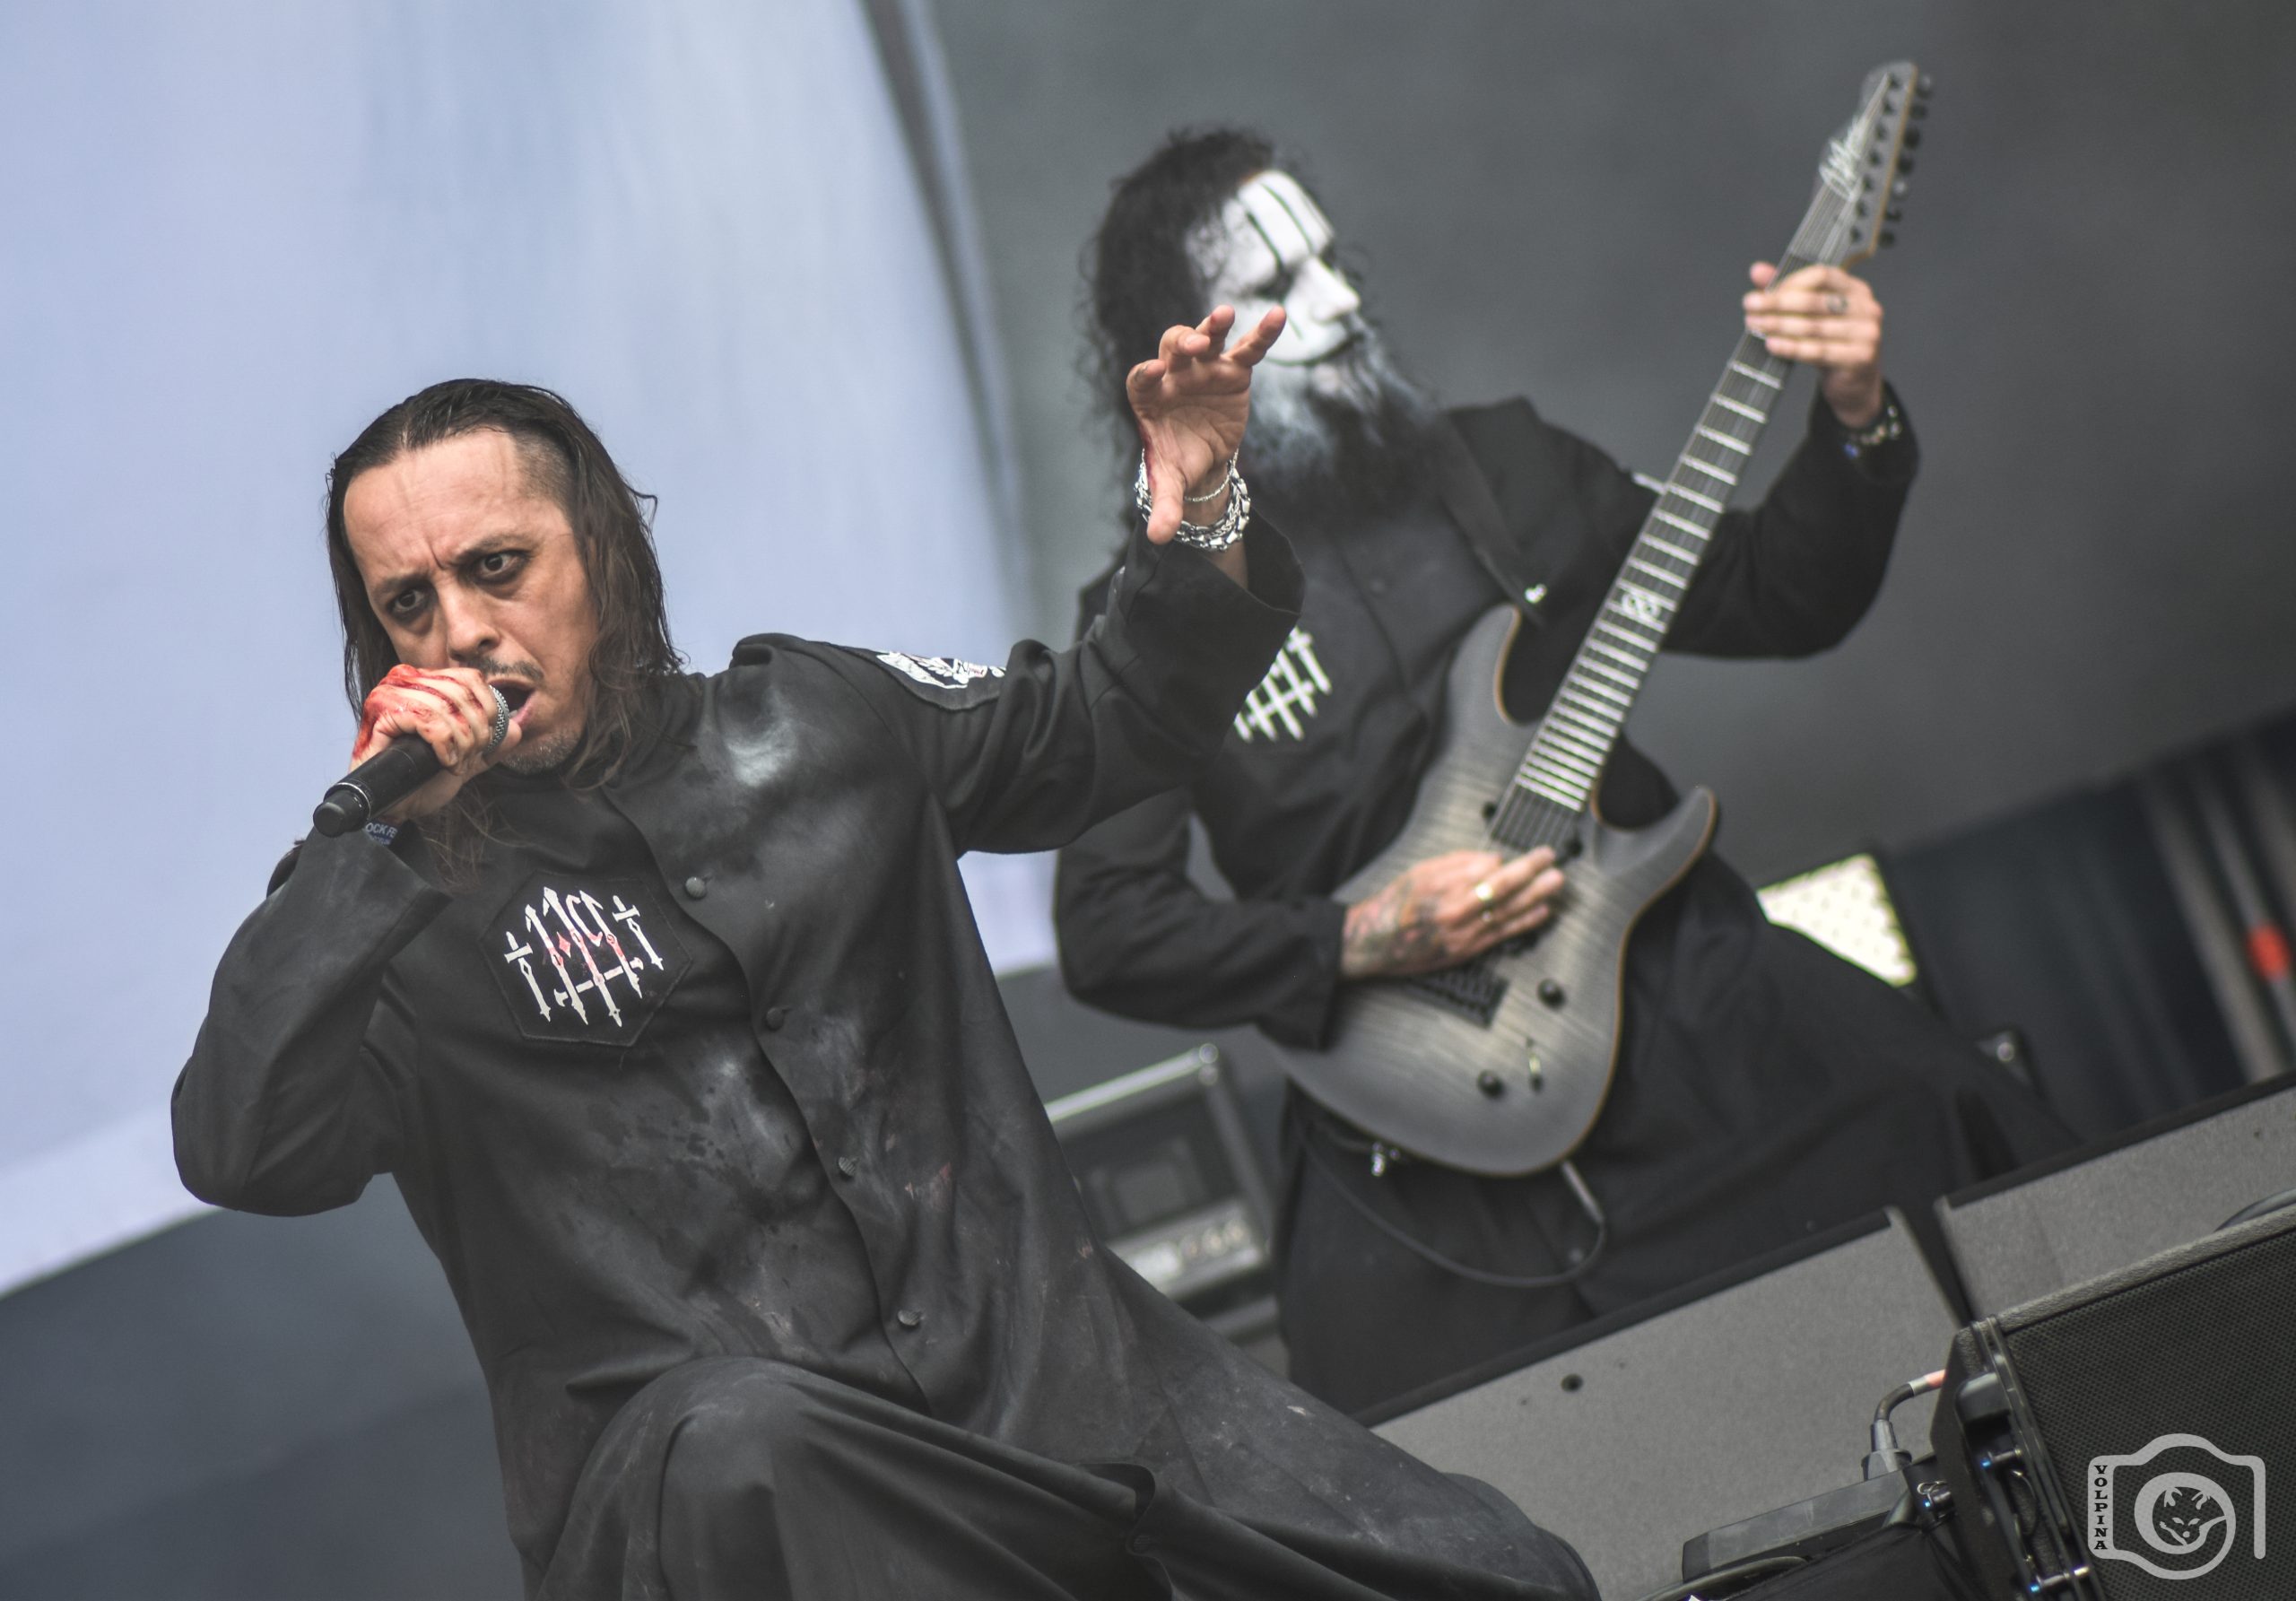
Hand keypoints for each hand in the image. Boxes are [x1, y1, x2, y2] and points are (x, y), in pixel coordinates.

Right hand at [349, 663, 520, 821]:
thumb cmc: (422, 778)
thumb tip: (515, 728)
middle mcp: (406, 679)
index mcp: (427, 681)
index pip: (471, 678)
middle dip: (476, 731)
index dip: (488, 708)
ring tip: (456, 763)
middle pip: (462, 693)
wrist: (396, 804)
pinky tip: (442, 762)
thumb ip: (491, 743)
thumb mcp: (467, 757)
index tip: (486, 740)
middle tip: (470, 757)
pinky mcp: (381, 712)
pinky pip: (427, 721)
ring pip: (445, 708)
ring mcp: (390, 692)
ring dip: (461, 742)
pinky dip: (444, 745)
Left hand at [1126, 303, 1286, 545]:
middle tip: (1193, 347)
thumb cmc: (1179, 460)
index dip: (1146, 374)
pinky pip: (1248, 348)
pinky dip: (1262, 333)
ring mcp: (1204, 368)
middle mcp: (1174, 374)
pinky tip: (1279, 315)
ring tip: (1223, 315)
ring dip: (1211, 327)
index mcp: (1149, 396)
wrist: (1203, 453)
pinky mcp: (1234, 369)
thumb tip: (1158, 540)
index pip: (1142, 379)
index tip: (1154, 373)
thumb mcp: (1171, 484)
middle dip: (1182, 345)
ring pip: (1205, 339)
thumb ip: (1165, 506)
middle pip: (1172, 350)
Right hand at [1340, 847, 1565, 980]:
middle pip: (1505, 895)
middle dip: (1535, 879)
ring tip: (1556, 887)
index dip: (1523, 865)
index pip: (1494, 874)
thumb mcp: (1420, 872)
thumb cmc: (1394, 905)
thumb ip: (1458, 863)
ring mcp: (1463, 937)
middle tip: (1556, 868)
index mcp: (1444, 892)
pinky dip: (1523, 924)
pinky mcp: (1465, 952)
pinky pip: (1501, 936)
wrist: (1374, 942)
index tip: (1541, 854)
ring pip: (1507, 915)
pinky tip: (1540, 913)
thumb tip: (1493, 859)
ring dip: (1536, 899)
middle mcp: (1456, 916)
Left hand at [1743, 262, 1884, 427]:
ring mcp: (1867, 333)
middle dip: (1778, 303)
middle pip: (1816, 301)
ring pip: (1814, 327)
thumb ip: (1787, 290)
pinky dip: (1791, 348)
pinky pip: (1818, 351)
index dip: (1791, 282)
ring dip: (1779, 325)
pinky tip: (1771, 344)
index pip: (1822, 275)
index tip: (1765, 291)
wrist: (1854, 382)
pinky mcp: (1860, 358)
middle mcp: (1866, 308)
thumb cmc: (1831, 343)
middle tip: (1750, 305)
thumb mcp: (1811, 315)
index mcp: (1856, 290)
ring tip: (1755, 325)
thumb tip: (1757, 270)